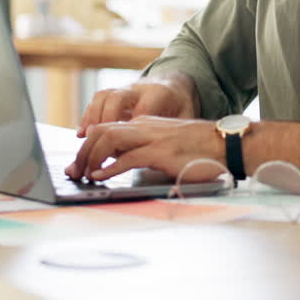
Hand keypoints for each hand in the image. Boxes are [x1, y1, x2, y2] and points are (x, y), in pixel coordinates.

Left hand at [64, 116, 223, 181]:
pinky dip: (109, 167)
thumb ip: (145, 152)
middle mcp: (144, 126)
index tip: (79, 164)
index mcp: (144, 124)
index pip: (106, 129)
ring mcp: (151, 137)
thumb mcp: (166, 147)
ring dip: (90, 158)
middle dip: (82, 152)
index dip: (87, 146)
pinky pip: (127, 157)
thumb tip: (124, 166)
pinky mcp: (160, 152)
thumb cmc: (200, 149)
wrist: (226, 143)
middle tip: (73, 172)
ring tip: (83, 175)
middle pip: (100, 131)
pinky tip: (101, 176)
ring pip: (108, 139)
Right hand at [76, 72, 199, 136]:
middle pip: (117, 98)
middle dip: (106, 120)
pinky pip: (97, 100)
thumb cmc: (181, 105)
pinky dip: (87, 116)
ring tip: (86, 140)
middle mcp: (139, 89)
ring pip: (104, 97)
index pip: (142, 109)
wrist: (175, 83)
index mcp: (160, 94)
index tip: (123, 147)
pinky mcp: (115, 94)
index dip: (130, 127)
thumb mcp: (187, 116)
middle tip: (99, 143)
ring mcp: (125, 90)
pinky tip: (81, 134)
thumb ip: (177, 132)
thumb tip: (170, 154)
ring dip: (92, 118)